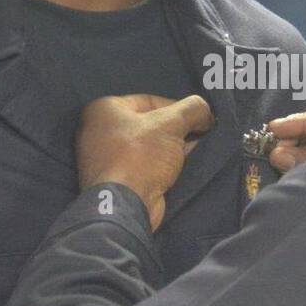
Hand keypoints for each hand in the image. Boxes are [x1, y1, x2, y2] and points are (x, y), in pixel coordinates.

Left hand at [77, 94, 214, 230]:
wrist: (125, 205)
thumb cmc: (141, 155)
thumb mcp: (172, 123)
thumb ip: (192, 109)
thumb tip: (206, 111)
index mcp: (104, 109)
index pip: (150, 101)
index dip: (178, 108)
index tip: (199, 119)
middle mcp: (99, 131)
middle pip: (149, 124)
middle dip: (177, 129)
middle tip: (199, 134)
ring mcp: (105, 158)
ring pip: (149, 146)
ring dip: (172, 148)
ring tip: (194, 150)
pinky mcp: (116, 180)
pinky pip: (145, 164)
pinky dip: (163, 164)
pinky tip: (182, 166)